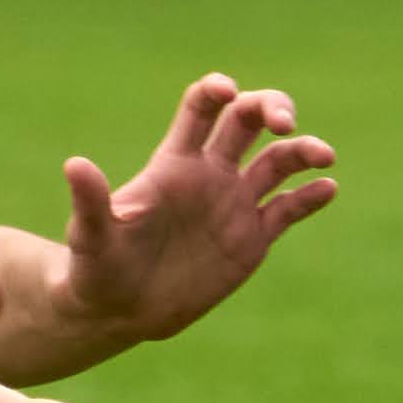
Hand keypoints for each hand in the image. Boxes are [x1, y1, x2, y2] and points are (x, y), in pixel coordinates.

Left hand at [53, 75, 340, 345]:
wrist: (120, 311)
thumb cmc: (97, 268)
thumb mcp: (92, 236)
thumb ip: (92, 201)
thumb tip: (75, 164)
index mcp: (175, 164)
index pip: (201, 110)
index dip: (217, 92)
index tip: (229, 91)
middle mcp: (210, 175)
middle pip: (247, 121)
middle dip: (270, 109)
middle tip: (284, 124)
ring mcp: (234, 205)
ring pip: (278, 163)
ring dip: (303, 150)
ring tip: (324, 157)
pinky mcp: (252, 238)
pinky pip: (288, 209)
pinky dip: (310, 197)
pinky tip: (328, 189)